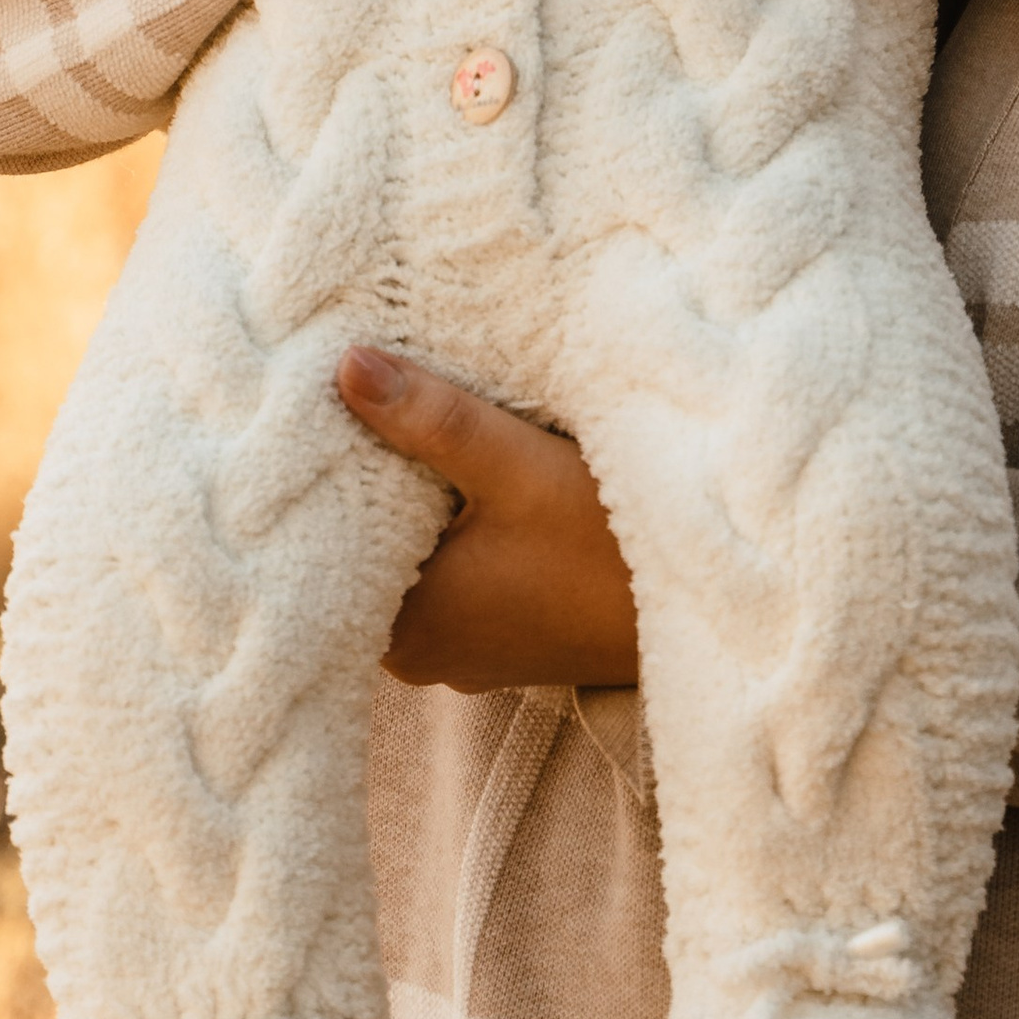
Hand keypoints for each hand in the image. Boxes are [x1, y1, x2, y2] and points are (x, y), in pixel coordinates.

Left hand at [337, 348, 638, 692]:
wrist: (707, 614)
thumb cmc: (611, 550)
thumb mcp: (519, 466)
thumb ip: (430, 417)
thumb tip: (345, 364)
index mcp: (403, 626)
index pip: (321, 544)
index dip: (319, 474)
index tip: (311, 412)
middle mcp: (417, 654)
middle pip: (359, 550)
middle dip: (363, 479)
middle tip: (349, 402)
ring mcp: (458, 650)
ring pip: (403, 561)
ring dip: (408, 503)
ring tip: (403, 428)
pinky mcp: (495, 638)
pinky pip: (442, 576)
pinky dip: (443, 529)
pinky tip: (456, 478)